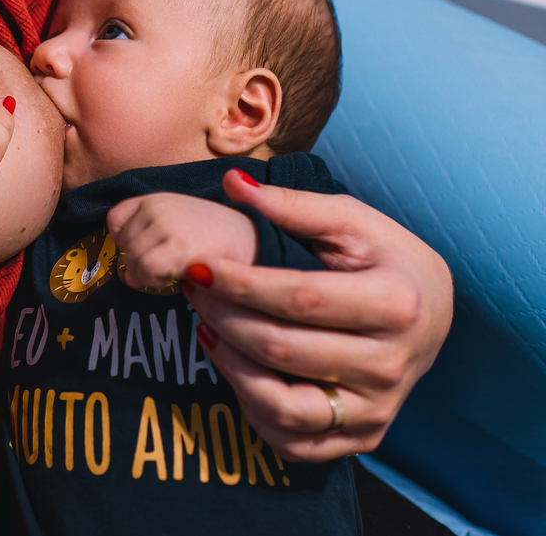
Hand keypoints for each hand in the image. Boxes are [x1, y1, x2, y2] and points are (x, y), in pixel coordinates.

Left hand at [106, 192, 256, 288]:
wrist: (253, 240)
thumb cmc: (214, 239)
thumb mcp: (176, 229)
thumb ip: (148, 246)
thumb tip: (128, 278)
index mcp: (155, 198)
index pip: (115, 219)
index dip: (126, 240)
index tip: (148, 249)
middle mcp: (157, 205)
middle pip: (122, 244)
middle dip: (139, 262)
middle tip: (168, 265)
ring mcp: (167, 223)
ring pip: (132, 259)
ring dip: (149, 274)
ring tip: (176, 269)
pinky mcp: (178, 245)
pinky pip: (147, 270)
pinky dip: (156, 280)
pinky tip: (177, 276)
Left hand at [185, 169, 452, 461]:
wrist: (431, 312)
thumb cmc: (384, 258)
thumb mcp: (351, 221)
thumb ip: (292, 206)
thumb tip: (232, 182)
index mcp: (396, 303)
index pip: (298, 299)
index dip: (239, 284)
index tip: (198, 266)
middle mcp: (392, 365)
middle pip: (281, 350)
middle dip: (223, 316)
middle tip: (193, 290)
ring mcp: (378, 409)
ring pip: (281, 407)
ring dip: (229, 365)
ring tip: (207, 326)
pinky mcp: (363, 437)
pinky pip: (292, 442)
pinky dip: (251, 409)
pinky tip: (234, 365)